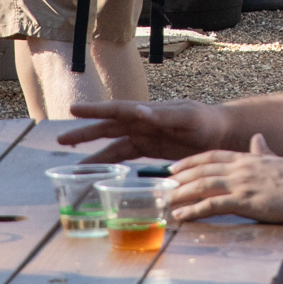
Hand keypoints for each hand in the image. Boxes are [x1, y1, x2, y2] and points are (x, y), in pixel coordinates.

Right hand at [57, 98, 231, 163]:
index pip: (117, 110)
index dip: (95, 111)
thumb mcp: (188, 116)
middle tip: (60, 138)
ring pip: (112, 145)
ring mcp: (145, 136)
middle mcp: (142, 122)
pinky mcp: (150, 149)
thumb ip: (164, 116)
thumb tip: (139, 111)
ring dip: (93, 154)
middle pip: (108, 127)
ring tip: (72, 166)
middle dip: (85, 132)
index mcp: (149, 111)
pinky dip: (109, 164)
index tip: (73, 111)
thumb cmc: (207, 121)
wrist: (222, 133)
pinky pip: (124, 156)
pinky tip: (97, 173)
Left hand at [168, 134, 282, 225]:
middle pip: (203, 169)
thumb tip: (257, 137)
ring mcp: (241, 184)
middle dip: (180, 177)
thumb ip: (263, 151)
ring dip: (182, 193)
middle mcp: (240, 168)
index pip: (212, 156)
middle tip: (163, 184)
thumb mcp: (277, 160)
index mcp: (246, 158)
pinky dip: (194, 210)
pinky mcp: (244, 202)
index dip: (191, 161)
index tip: (174, 167)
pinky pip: (213, 205)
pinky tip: (181, 216)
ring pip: (203, 185)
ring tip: (166, 201)